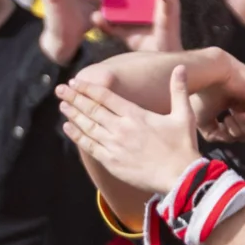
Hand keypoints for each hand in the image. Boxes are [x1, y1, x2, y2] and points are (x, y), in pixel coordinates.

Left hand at [57, 66, 201, 199]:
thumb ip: (179, 90)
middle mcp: (121, 128)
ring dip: (73, 114)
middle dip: (74, 98)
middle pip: (92, 109)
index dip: (88, 88)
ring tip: (62, 105)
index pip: (105, 96)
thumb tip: (180, 67)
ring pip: (88, 127)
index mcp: (135, 115)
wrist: (180, 177)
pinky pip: (90, 147)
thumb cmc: (183, 146)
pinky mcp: (112, 162)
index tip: (75, 82)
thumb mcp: (184, 115)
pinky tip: (68, 128)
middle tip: (60, 89)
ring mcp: (114, 146)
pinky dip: (77, 136)